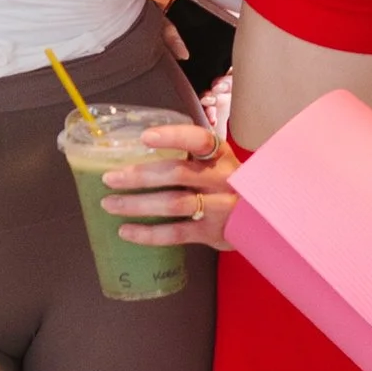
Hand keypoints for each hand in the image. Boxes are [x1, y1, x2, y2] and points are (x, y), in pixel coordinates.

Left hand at [98, 123, 236, 251]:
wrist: (262, 219)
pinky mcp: (213, 232)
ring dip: (137, 204)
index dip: (173, 137)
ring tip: (110, 204)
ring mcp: (219, 207)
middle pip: (177, 173)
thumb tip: (136, 149)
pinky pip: (176, 233)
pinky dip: (148, 234)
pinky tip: (126, 231)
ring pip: (173, 204)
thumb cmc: (226, 185)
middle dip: (140, 176)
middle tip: (110, 178)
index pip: (199, 140)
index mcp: (220, 155)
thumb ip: (188, 156)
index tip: (145, 137)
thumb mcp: (217, 164)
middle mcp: (222, 178)